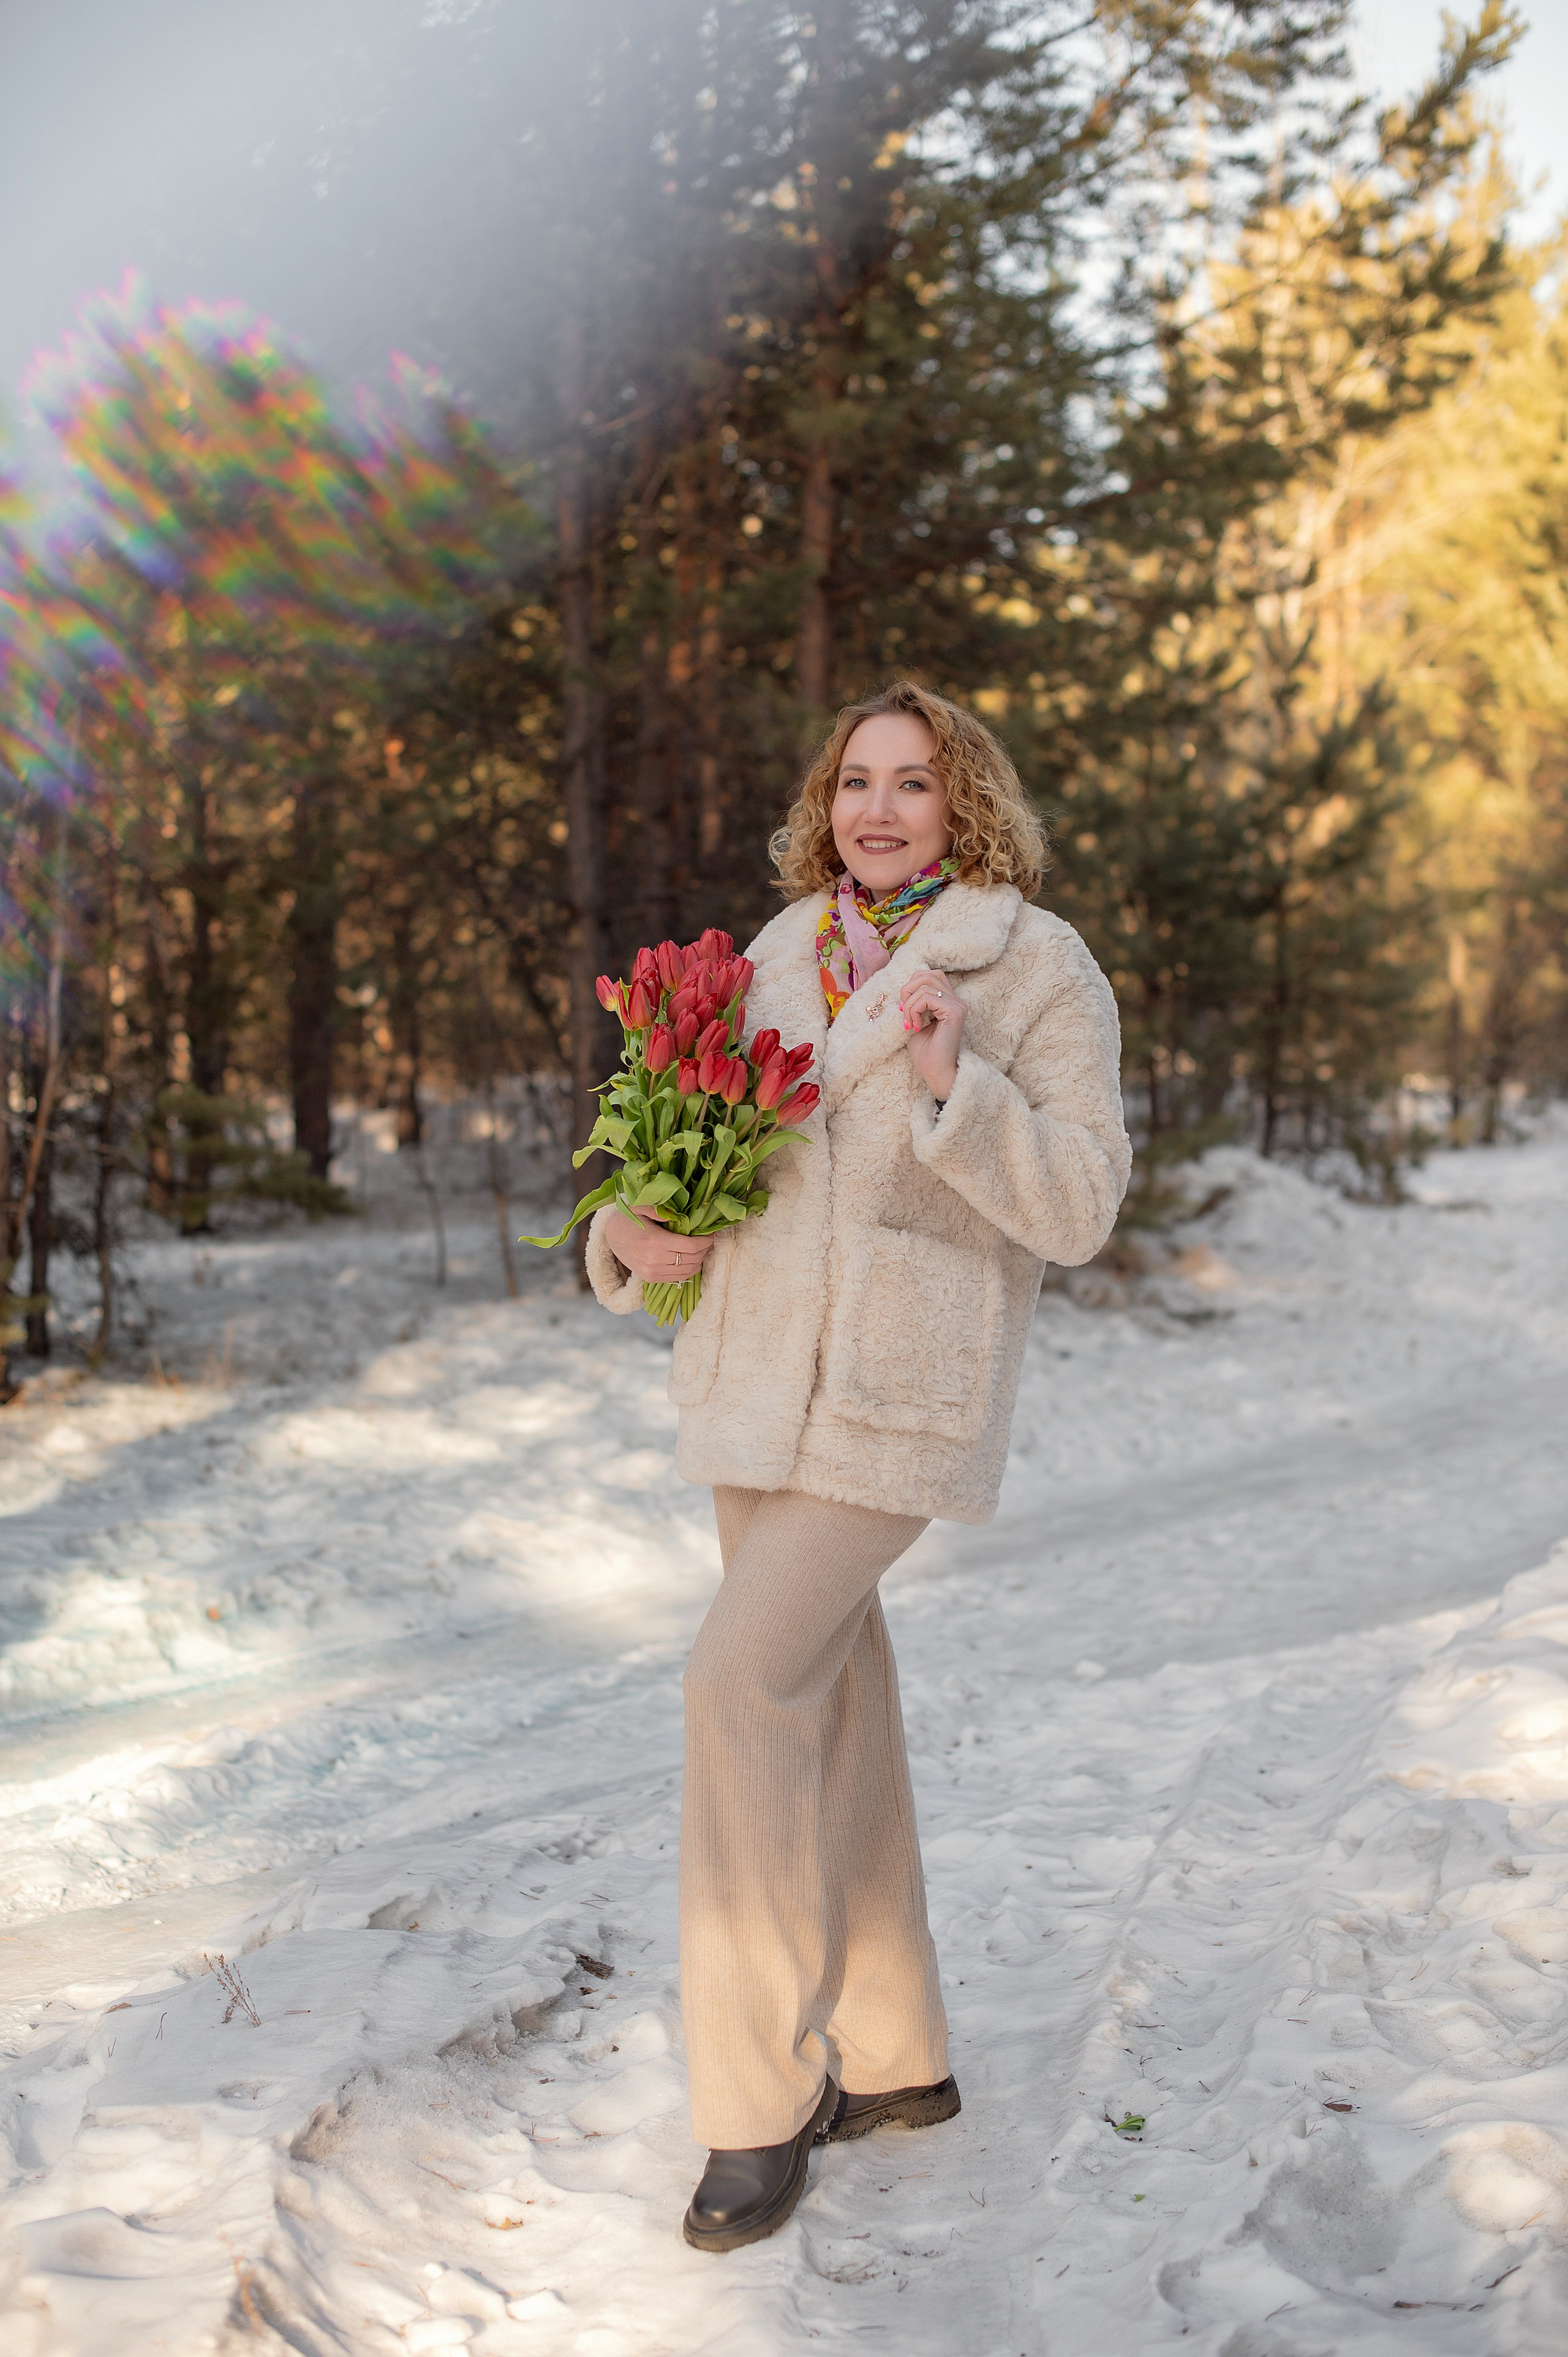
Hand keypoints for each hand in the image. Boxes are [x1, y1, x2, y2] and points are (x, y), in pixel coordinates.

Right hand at [604, 1205, 715, 1284]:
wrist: (610, 1235)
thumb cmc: (628, 1217)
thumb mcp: (641, 1206)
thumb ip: (659, 1209)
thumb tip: (680, 1216)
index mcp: (655, 1242)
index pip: (691, 1246)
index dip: (706, 1240)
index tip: (711, 1232)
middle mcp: (655, 1261)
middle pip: (693, 1259)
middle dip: (705, 1249)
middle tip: (708, 1238)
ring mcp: (653, 1272)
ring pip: (688, 1271)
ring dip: (699, 1260)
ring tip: (702, 1248)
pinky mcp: (651, 1279)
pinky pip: (678, 1278)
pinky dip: (689, 1269)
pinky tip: (691, 1258)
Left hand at [899, 967, 964, 1101]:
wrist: (936, 1072)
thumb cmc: (925, 1052)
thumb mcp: (915, 1020)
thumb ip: (913, 1002)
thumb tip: (904, 988)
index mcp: (948, 1000)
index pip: (928, 975)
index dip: (911, 986)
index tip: (903, 1009)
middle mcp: (956, 1000)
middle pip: (927, 975)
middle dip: (907, 990)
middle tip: (903, 1013)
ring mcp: (957, 1005)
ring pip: (925, 984)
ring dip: (909, 1004)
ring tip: (909, 1023)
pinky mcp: (954, 1012)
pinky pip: (927, 998)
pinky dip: (914, 1010)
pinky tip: (915, 1027)